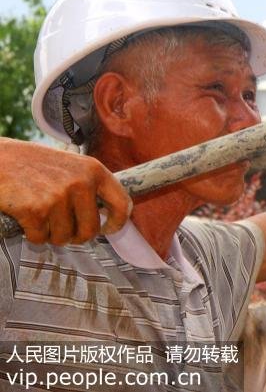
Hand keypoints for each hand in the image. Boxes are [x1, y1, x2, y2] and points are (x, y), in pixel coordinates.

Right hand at [0, 137, 130, 244]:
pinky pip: (40, 238)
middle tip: (65, 230)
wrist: (0, 159)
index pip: (121, 203)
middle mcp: (80, 183)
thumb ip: (90, 185)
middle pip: (90, 230)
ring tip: (42, 216)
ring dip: (51, 234)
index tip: (108, 229)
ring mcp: (58, 197)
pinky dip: (33, 234)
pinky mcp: (36, 211)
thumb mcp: (72, 166)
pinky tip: (26, 217)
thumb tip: (109, 213)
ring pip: (64, 237)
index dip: (117, 222)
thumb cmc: (34, 164)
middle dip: (77, 236)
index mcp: (94, 170)